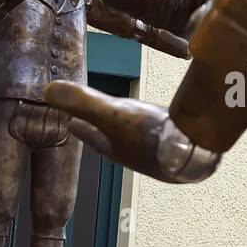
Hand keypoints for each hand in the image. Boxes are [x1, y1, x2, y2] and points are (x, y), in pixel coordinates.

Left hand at [44, 81, 221, 183]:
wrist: (198, 150)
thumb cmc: (151, 136)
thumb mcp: (111, 114)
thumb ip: (82, 101)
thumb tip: (47, 91)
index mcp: (117, 149)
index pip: (92, 138)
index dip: (81, 129)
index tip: (70, 124)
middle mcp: (137, 155)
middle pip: (115, 142)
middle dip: (106, 134)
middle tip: (97, 123)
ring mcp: (162, 153)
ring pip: (141, 139)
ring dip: (134, 131)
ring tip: (135, 120)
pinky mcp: (185, 146)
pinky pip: (167, 134)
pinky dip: (163, 126)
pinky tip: (172, 120)